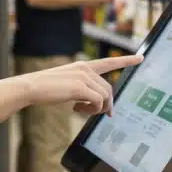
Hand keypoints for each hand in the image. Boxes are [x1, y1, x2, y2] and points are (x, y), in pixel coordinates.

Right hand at [13, 55, 142, 115]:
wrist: (30, 87)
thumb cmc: (46, 89)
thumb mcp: (67, 85)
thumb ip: (83, 88)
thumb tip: (96, 102)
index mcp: (83, 66)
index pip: (109, 62)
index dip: (126, 61)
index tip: (141, 58)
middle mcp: (85, 68)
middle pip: (108, 88)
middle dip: (106, 104)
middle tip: (96, 113)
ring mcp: (83, 76)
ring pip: (105, 96)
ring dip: (96, 109)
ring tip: (80, 110)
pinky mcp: (80, 86)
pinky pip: (97, 102)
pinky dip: (90, 110)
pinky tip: (75, 108)